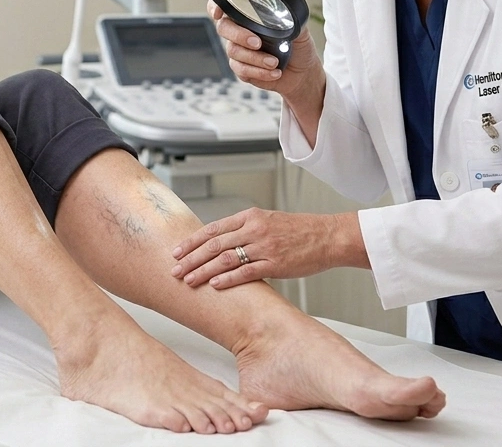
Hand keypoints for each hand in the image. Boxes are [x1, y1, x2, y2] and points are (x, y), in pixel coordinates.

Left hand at [170, 208, 343, 289]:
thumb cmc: (299, 231)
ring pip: (225, 258)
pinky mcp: (275, 263)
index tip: (176, 251)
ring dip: (203, 270)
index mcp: (250, 216)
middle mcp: (254, 229)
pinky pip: (246, 271)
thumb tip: (220, 243)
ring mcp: (264, 246)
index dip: (192, 241)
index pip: (213, 229)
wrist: (327, 236)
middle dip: (190, 258)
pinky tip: (214, 284)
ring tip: (188, 280)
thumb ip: (245, 230)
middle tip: (174, 270)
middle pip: (214, 244)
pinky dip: (227, 278)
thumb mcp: (268, 221)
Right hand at [207, 0, 320, 99]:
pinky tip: (275, 72)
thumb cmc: (298, 47)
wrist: (303, 73)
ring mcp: (239, 51)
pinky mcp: (242, 69)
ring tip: (275, 62)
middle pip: (224, 28)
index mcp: (250, 16)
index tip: (219, 13)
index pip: (226, 5)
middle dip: (239, 35)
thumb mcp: (299, 29)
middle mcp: (240, 31)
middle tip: (258, 43)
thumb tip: (286, 13)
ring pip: (234, 51)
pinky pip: (242, 70)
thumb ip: (290, 19)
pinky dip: (260, 72)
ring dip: (256, 58)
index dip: (216, 6)